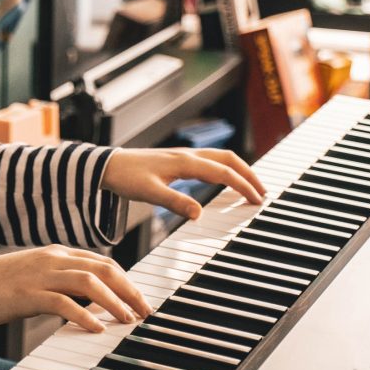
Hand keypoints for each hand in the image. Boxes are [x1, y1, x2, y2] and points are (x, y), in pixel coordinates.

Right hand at [0, 245, 152, 333]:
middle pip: (103, 268)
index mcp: (56, 254)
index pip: (102, 262)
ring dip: (114, 301)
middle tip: (146, 311)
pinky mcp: (26, 294)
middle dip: (129, 290)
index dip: (126, 280)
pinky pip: (62, 302)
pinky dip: (83, 314)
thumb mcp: (33, 278)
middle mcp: (52, 259)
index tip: (140, 299)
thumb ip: (60, 284)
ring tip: (128, 320)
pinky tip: (96, 328)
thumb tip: (88, 301)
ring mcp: (39, 275)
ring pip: (89, 282)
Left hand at [100, 147, 265, 220]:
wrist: (107, 165)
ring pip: (220, 158)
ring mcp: (184, 156)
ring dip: (238, 169)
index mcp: (185, 163)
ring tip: (250, 186)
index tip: (256, 200)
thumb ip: (175, 202)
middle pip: (228, 159)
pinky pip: (209, 161)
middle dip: (248, 174)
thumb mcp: (150, 193)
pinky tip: (224, 180)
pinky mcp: (178, 160)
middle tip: (262, 192)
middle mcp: (188, 156)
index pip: (223, 172)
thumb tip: (200, 214)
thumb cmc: (126, 177)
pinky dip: (224, 169)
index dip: (242, 185)